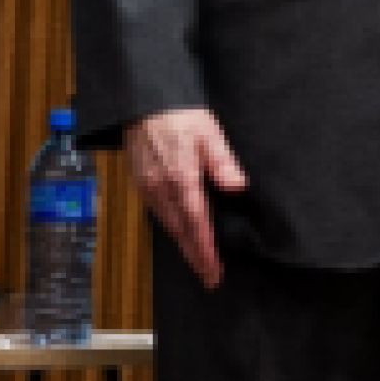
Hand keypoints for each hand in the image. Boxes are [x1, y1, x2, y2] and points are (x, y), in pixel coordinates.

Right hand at [127, 108, 246, 288]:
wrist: (143, 103)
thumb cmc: (180, 114)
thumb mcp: (208, 132)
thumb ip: (222, 161)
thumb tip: (237, 188)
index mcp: (180, 178)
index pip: (195, 223)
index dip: (205, 249)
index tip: (214, 270)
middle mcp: (161, 189)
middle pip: (180, 231)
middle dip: (195, 256)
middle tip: (210, 278)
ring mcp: (148, 188)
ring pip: (168, 225)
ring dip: (184, 245)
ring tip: (199, 263)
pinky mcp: (142, 184)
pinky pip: (158, 214)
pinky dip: (172, 229)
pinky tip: (181, 235)